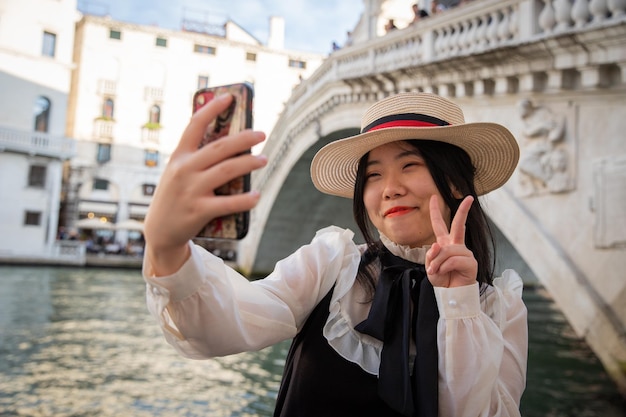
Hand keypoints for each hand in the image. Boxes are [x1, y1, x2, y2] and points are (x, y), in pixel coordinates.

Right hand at [144, 93, 266, 274]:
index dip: (212, 108)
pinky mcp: (198, 211)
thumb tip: (231, 143)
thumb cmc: (176, 196)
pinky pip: (228, 203)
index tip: (229, 97)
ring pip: (227, 171)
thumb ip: (197, 158)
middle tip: (261, 133)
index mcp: (178, 156)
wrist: (159, 231)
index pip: (195, 125)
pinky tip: (257, 195)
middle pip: (219, 147)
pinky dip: (246, 199)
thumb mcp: (177, 172)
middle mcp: (184, 170)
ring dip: (249, 163)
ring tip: (264, 159)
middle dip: (243, 138)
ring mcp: (191, 190)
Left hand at [425, 195, 477, 287]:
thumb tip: (437, 245)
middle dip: (463, 211)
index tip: (433, 197)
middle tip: (469, 198)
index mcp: (445, 244)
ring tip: (436, 271)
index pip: (439, 225)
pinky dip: (444, 267)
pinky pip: (453, 260)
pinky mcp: (470, 262)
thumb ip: (431, 255)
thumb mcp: (430, 267)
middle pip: (459, 225)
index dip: (435, 211)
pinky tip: (444, 273)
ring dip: (437, 262)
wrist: (452, 295)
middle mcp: (456, 246)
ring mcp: (465, 253)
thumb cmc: (442, 280)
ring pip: (447, 250)